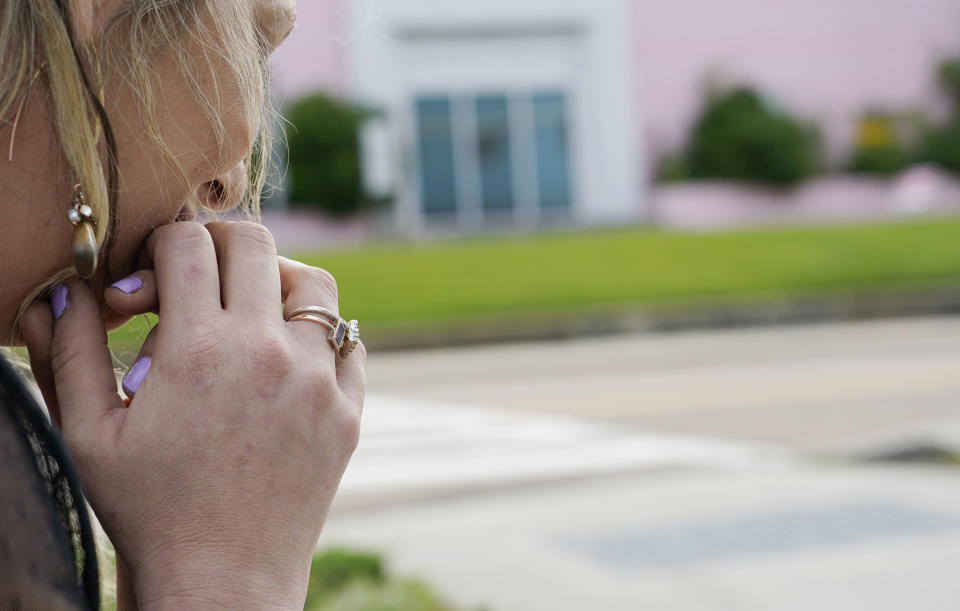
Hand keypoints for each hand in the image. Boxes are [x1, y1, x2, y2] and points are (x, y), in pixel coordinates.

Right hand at [21, 221, 365, 608]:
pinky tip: (285, 357)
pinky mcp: (349, 410)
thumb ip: (71, 351)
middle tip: (192, 276)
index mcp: (199, 350)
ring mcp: (319, 380)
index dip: (158, 246)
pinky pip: (349, 341)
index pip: (188, 244)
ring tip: (243, 309)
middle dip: (215, 245)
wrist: (223, 580)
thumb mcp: (90, 433)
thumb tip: (63, 291)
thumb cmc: (149, 511)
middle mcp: (267, 353)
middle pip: (254, 245)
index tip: (144, 282)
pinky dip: (319, 333)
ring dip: (275, 279)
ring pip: (312, 284)